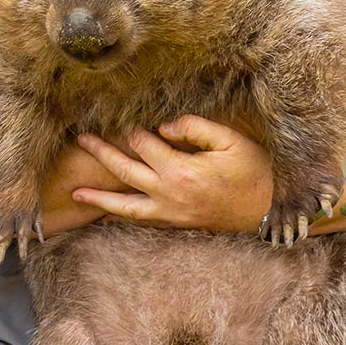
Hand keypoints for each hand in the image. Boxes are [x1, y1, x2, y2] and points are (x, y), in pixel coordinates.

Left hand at [71, 115, 272, 232]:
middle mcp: (169, 195)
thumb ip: (195, 128)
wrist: (270, 212)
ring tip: (76, 193)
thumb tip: (162, 126)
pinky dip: (120, 218)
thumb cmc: (254, 172)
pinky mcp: (175, 224)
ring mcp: (170, 214)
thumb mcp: (231, 141)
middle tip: (81, 140)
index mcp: (181, 171)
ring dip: (99, 198)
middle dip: (101, 153)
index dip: (135, 130)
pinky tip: (104, 215)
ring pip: (125, 206)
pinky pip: (141, 222)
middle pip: (124, 171)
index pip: (144, 145)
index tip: (129, 120)